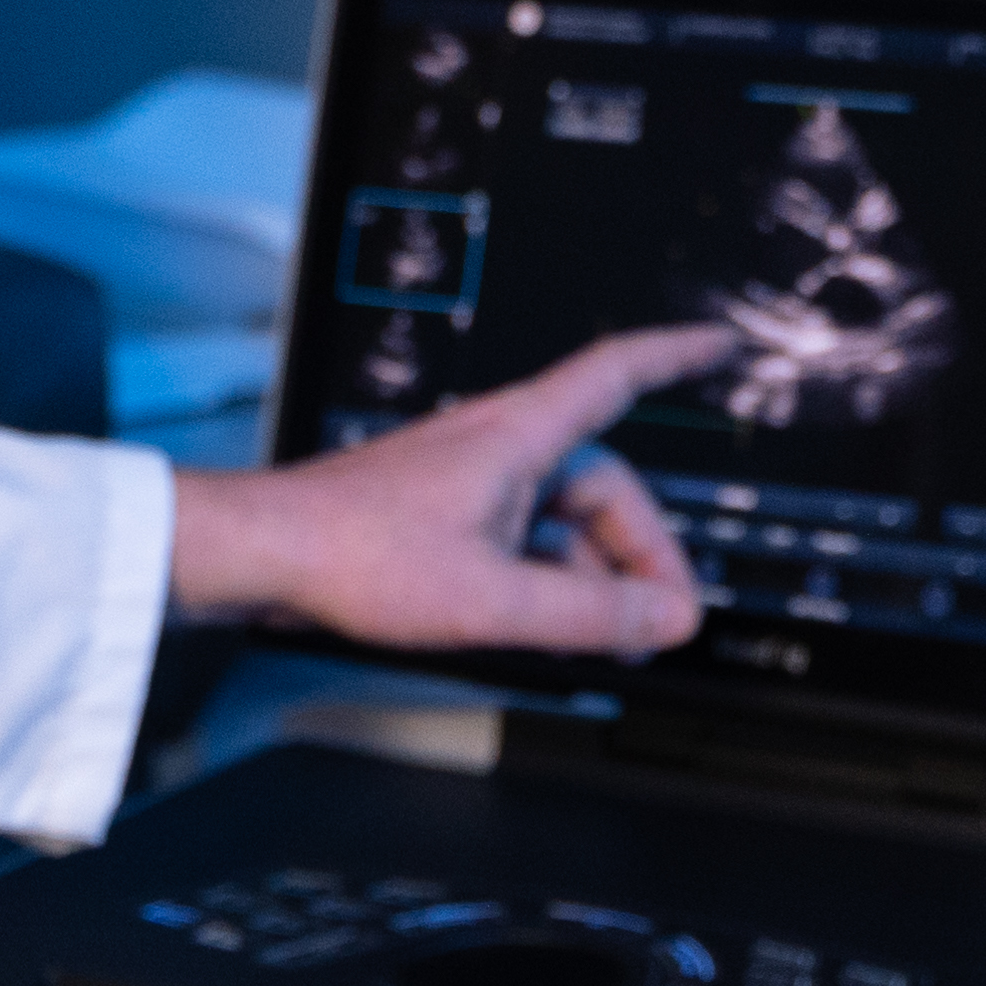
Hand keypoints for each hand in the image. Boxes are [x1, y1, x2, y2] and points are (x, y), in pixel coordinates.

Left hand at [163, 324, 740, 655]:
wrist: (264, 553)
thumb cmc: (356, 556)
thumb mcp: (493, 599)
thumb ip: (590, 614)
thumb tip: (668, 621)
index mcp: (521, 435)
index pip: (618, 374)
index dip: (677, 355)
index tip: (721, 345)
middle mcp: (501, 444)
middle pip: (606, 484)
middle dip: (643, 553)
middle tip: (661, 622)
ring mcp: (470, 477)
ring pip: (562, 520)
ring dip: (591, 575)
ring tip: (603, 640)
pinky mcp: (443, 509)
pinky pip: (522, 535)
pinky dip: (545, 576)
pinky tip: (541, 625)